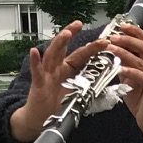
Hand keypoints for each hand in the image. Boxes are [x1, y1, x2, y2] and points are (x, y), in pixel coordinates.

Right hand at [7, 23, 98, 142]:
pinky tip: (34, 51)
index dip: (92, 47)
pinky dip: (35, 61)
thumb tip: (108, 83)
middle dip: (71, 34)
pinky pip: (37, 71)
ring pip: (51, 54)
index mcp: (68, 69)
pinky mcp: (38, 83)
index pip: (80, 54)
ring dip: (58, 43)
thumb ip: (89, 87)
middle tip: (78, 24)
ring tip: (66, 33)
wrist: (40, 118)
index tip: (104, 40)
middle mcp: (57, 67)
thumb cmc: (57, 105)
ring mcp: (47, 73)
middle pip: (64, 48)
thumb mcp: (77, 94)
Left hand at [101, 23, 142, 142]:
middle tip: (113, 35)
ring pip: (142, 60)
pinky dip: (132, 72)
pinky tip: (121, 69)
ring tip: (111, 48)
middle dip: (129, 38)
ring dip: (125, 52)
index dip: (135, 31)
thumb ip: (125, 68)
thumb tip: (113, 56)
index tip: (121, 25)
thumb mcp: (130, 82)